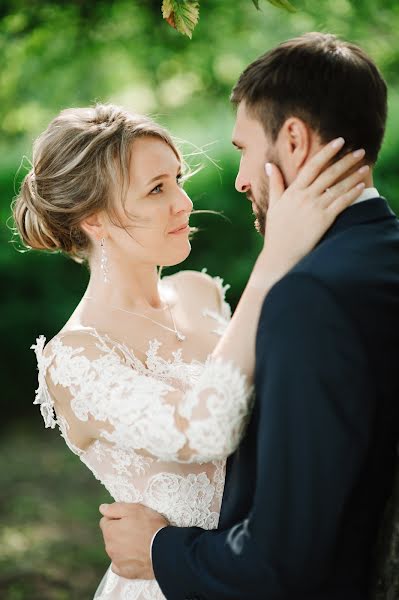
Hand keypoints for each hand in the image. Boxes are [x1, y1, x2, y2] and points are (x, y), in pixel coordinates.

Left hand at [99, 502, 168, 578]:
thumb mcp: (134, 509)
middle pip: (110, 535)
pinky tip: (136, 555)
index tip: (129, 518)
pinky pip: (120, 564)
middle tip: (136, 528)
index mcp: (110, 531)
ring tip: (139, 542)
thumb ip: (115, 508)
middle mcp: (109, 547)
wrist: (164, 551)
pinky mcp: (125, 572)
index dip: (117, 517)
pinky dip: (125, 559)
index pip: (105, 521)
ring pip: (115, 549)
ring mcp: (116, 561)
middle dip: (119, 531)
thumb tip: (102, 508)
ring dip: (123, 544)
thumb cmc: (150, 527)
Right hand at [256, 138, 368, 284]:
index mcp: (293, 191)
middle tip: (360, 151)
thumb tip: (269, 165)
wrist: (280, 255)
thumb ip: (275, 183)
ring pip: (337, 188)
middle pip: (328, 174)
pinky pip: (341, 204)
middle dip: (345, 160)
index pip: (312, 166)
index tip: (339, 142)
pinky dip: (351, 194)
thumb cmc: (276, 231)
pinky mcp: (323, 220)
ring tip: (365, 167)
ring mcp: (315, 208)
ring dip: (353, 176)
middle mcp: (305, 197)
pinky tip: (360, 187)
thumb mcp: (273, 205)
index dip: (326, 152)